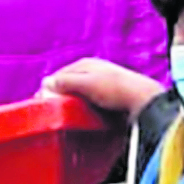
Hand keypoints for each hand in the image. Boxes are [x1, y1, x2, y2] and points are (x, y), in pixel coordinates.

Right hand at [44, 59, 165, 117]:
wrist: (143, 101)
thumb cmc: (115, 89)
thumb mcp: (86, 83)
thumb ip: (65, 82)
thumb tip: (45, 83)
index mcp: (85, 64)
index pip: (58, 76)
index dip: (48, 89)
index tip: (40, 103)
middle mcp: (92, 71)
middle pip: (68, 85)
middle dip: (59, 97)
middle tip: (51, 113)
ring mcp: (101, 84)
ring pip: (78, 95)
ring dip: (71, 105)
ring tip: (65, 119)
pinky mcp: (109, 98)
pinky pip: (89, 103)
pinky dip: (83, 110)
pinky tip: (82, 119)